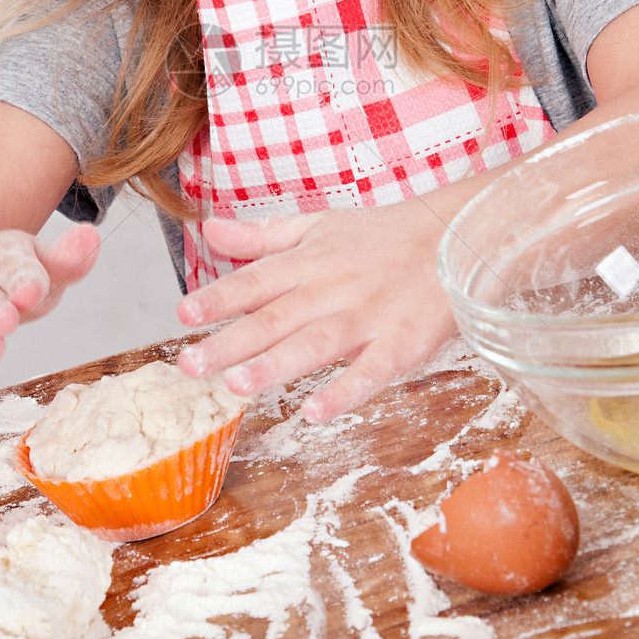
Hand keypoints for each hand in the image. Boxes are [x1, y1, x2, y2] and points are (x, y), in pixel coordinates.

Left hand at [176, 199, 456, 420]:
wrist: (455, 235)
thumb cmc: (381, 237)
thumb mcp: (318, 226)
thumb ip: (262, 235)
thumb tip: (208, 230)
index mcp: (309, 262)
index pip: (256, 280)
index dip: (220, 297)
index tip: (183, 314)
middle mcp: (332, 289)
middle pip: (276, 318)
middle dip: (231, 342)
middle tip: (191, 365)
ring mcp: (367, 317)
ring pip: (316, 344)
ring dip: (276, 365)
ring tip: (237, 386)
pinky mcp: (401, 344)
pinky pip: (371, 371)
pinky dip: (345, 392)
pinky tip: (314, 412)